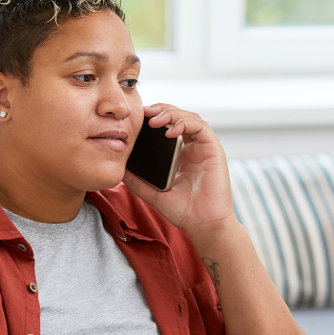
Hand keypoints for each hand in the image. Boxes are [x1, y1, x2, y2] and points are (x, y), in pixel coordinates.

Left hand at [123, 104, 236, 238]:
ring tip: (155, 120)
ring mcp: (204, 148)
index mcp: (180, 155)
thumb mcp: (153, 194)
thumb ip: (137, 181)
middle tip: (144, 112)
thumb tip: (119, 170)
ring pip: (190, 117)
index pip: (167, 126)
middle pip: (178, 116)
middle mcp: (193, 148)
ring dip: (172, 114)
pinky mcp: (214, 150)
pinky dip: (186, 123)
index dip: (154, 117)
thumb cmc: (184, 211)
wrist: (204, 224)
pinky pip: (201, 127)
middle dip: (161, 110)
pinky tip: (171, 131)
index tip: (137, 118)